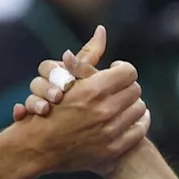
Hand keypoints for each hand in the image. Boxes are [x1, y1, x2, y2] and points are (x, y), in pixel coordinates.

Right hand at [12, 27, 150, 174]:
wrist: (38, 147)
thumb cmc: (50, 108)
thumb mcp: (67, 78)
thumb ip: (87, 56)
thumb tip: (101, 30)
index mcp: (95, 89)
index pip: (128, 71)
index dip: (122, 69)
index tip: (114, 72)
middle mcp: (105, 110)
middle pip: (135, 89)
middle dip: (126, 87)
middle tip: (117, 89)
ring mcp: (111, 131)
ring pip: (140, 109)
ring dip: (132, 104)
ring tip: (122, 104)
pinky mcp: (114, 148)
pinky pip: (139, 130)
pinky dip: (138, 123)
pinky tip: (130, 120)